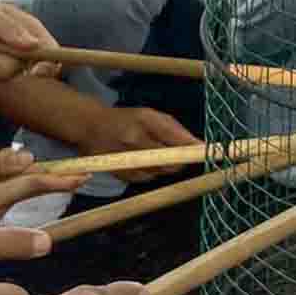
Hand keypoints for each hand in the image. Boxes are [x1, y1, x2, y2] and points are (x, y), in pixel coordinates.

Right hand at [81, 106, 199, 183]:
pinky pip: (147, 179)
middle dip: (181, 160)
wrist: (90, 127)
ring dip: (167, 167)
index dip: (192, 149)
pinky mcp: (120, 174)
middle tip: (183, 156)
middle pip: (171, 161)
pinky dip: (152, 173)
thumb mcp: (150, 115)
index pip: (176, 138)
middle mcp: (134, 140)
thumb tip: (200, 146)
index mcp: (145, 121)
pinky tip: (146, 163)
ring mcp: (126, 159)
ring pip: (160, 172)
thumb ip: (175, 130)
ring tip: (157, 155)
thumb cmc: (126, 118)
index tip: (206, 152)